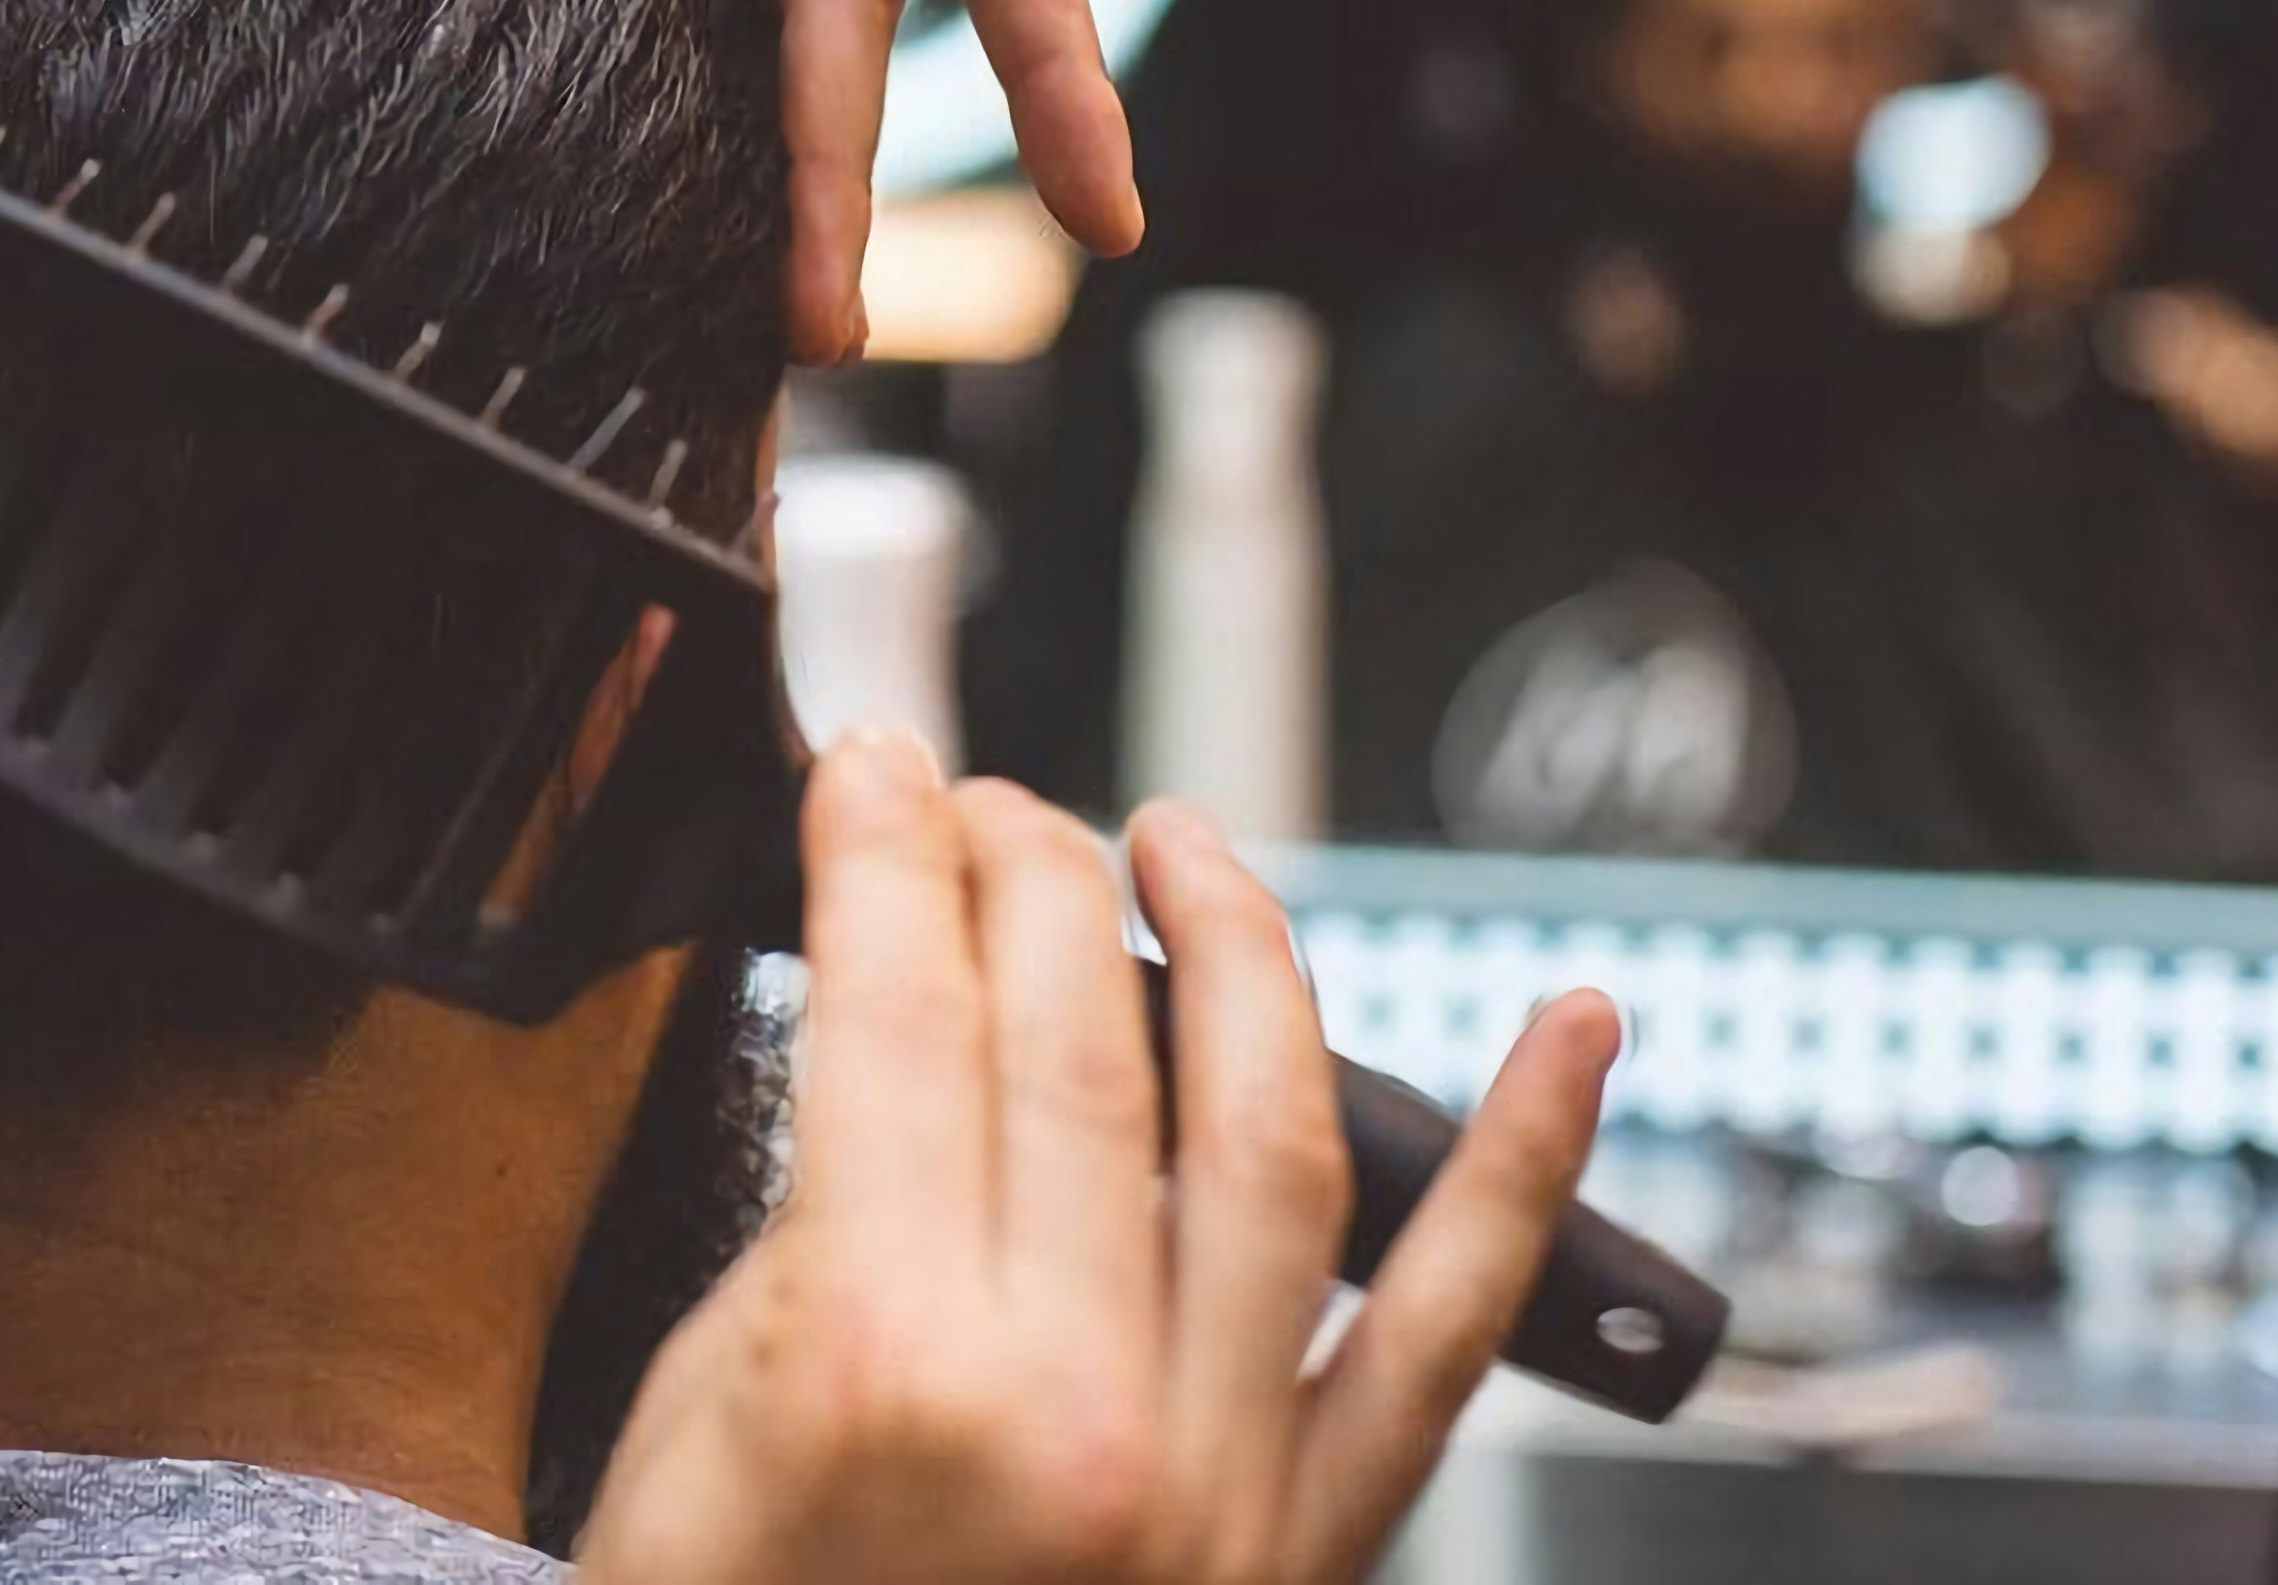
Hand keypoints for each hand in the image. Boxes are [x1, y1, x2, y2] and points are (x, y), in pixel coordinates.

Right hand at [582, 745, 1621, 1584]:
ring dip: (1236, 944)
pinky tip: (1575, 1029)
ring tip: (1179, 847)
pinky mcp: (1310, 1547)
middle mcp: (1079, 1413)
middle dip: (1022, 869)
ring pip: (1273, 1129)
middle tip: (980, 806)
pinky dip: (1530, 1171)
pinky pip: (1447, 1334)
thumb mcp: (702, 1402)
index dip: (883, 850)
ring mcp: (1220, 1481)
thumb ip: (827, 1212)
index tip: (871, 771)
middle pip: (1076, 1039)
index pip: (903, 1008)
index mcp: (893, 1360)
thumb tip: (910, 1026)